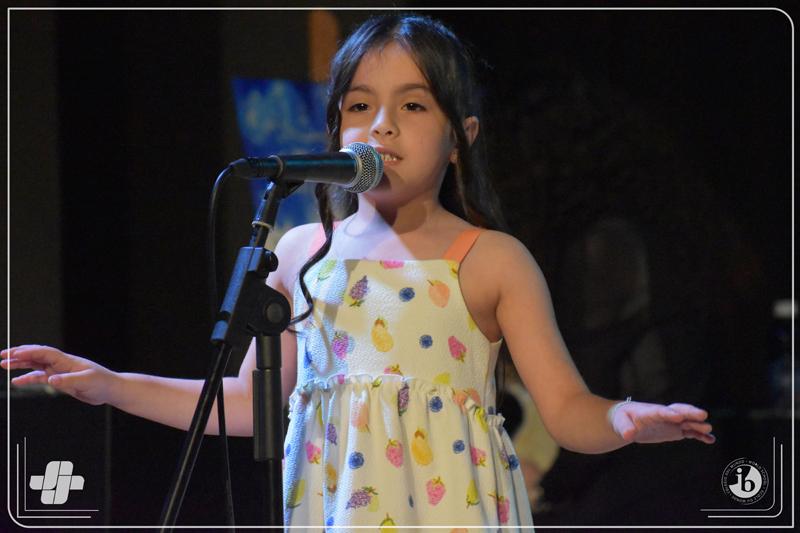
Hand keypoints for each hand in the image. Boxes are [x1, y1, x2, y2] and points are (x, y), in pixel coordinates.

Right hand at [1, 345, 116, 405]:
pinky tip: (17, 381)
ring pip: (36, 365)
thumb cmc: (102, 383)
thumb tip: (51, 380)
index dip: (29, 352)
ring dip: (20, 364)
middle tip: (3, 355)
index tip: (13, 354)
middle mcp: (61, 364)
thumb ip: (68, 381)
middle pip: (37, 356)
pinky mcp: (60, 381)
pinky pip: (40, 378)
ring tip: (4, 364)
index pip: (44, 353)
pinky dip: (28, 378)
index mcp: (67, 361)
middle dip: (19, 354)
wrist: (110, 389)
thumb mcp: (86, 382)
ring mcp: (60, 372)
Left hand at [610, 400, 715, 444]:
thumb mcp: (620, 424)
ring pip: (688, 421)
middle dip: (690, 413)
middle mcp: (664, 415)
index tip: (678, 416)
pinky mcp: (676, 429)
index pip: (660, 411)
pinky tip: (710, 439)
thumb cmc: (622, 419)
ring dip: (698, 424)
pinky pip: (690, 432)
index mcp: (649, 412)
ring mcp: (672, 422)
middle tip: (702, 415)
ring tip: (708, 428)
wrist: (627, 419)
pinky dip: (700, 435)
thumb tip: (628, 435)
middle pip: (679, 411)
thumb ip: (625, 428)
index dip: (669, 413)